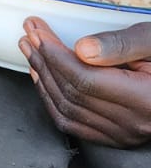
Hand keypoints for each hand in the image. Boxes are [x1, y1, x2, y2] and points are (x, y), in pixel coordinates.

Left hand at [21, 18, 150, 147]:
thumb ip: (121, 44)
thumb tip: (80, 50)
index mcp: (147, 100)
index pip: (85, 79)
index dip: (54, 53)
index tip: (37, 29)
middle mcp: (135, 124)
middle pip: (73, 93)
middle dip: (44, 60)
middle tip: (29, 33)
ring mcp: (125, 135)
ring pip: (68, 110)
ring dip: (43, 78)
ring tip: (30, 50)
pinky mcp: (118, 138)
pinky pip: (74, 125)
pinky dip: (52, 101)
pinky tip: (42, 78)